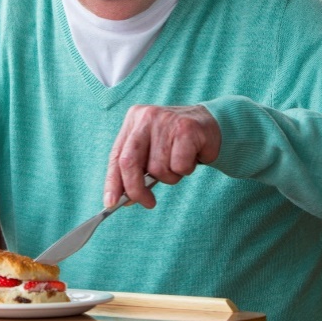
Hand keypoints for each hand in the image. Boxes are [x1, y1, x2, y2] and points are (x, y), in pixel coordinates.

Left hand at [104, 105, 220, 207]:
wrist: (210, 125)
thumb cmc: (176, 142)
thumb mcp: (152, 149)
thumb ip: (138, 169)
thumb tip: (126, 198)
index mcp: (133, 120)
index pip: (117, 155)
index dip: (112, 182)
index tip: (111, 203)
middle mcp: (146, 117)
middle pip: (130, 162)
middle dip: (135, 189)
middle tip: (147, 202)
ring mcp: (166, 121)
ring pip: (158, 169)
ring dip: (171, 175)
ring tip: (179, 162)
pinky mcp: (186, 129)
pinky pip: (179, 166)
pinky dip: (186, 169)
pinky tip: (192, 156)